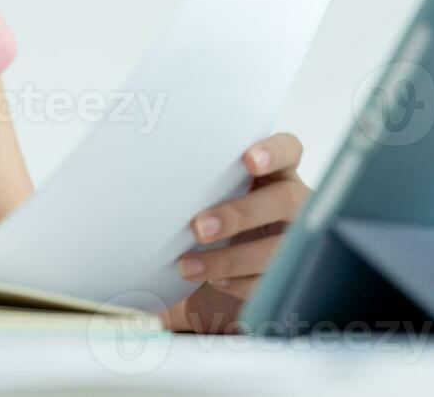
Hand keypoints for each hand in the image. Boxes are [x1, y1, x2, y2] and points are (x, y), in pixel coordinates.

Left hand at [165, 132, 309, 332]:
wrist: (219, 265)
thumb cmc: (211, 212)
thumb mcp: (207, 192)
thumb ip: (193, 179)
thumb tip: (138, 176)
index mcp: (275, 171)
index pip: (288, 150)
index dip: (274, 152)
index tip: (249, 160)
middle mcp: (292, 200)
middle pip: (285, 200)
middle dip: (241, 214)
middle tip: (198, 228)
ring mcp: (294, 238)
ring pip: (280, 247)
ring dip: (232, 258)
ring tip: (187, 265)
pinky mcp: (288, 273)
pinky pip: (271, 280)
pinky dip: (238, 283)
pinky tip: (212, 280)